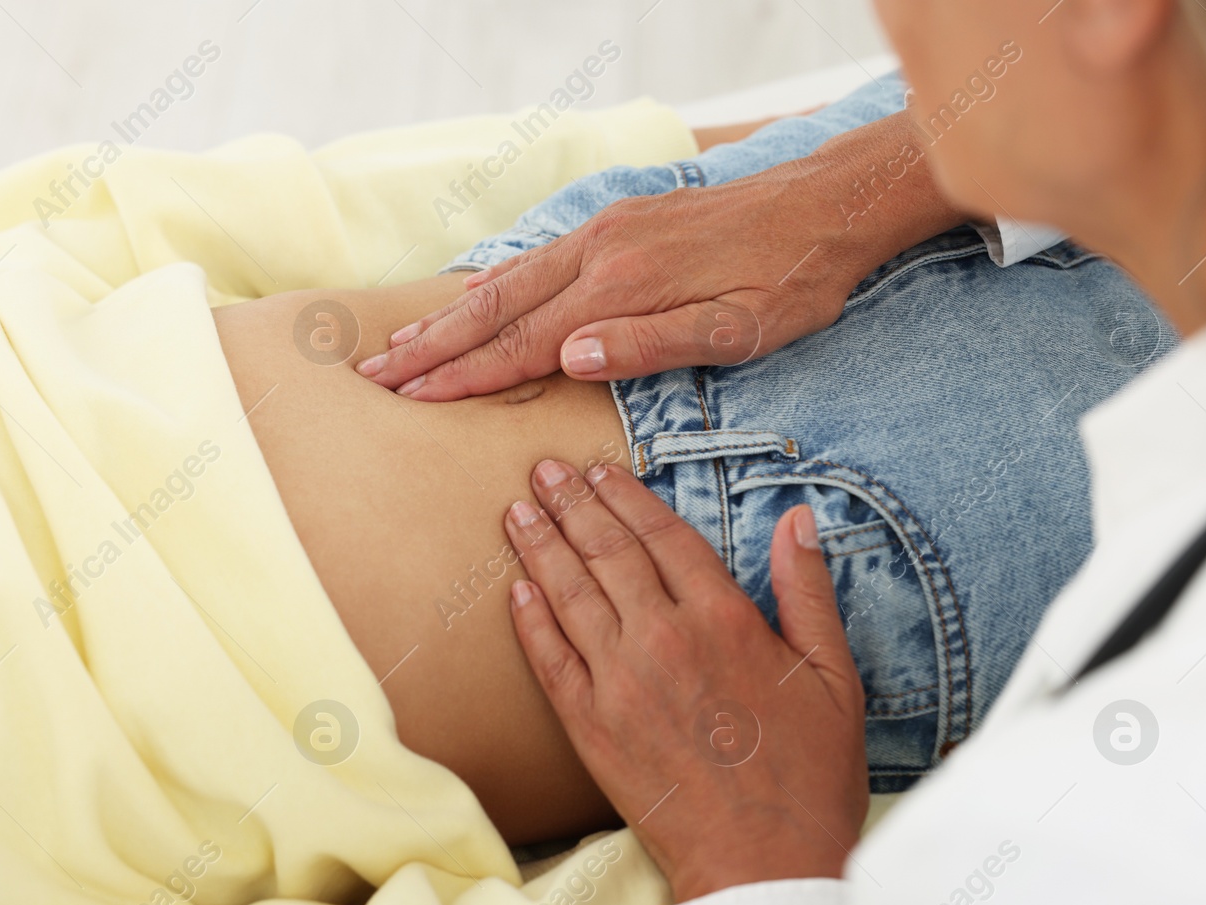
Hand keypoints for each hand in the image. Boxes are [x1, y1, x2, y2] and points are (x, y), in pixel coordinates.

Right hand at [358, 110, 965, 400]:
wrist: (830, 203)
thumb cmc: (794, 279)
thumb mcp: (740, 327)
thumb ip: (651, 345)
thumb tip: (568, 360)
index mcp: (625, 286)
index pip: (525, 342)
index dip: (466, 375)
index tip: (413, 399)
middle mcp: (602, 251)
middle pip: (497, 306)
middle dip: (432, 344)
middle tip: (375, 374)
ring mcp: (606, 231)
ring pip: (509, 279)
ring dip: (450, 314)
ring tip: (400, 341)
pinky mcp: (618, 223)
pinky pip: (536, 258)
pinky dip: (490, 285)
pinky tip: (470, 299)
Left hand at [502, 460, 868, 900]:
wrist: (763, 863)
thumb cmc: (809, 774)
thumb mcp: (833, 675)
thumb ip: (807, 591)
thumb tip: (797, 518)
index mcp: (724, 619)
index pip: (663, 537)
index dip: (628, 497)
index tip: (601, 470)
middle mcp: (663, 639)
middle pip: (606, 554)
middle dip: (571, 506)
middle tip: (542, 471)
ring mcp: (618, 683)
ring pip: (569, 596)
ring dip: (540, 548)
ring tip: (517, 511)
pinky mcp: (590, 728)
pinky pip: (549, 661)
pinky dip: (529, 622)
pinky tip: (515, 591)